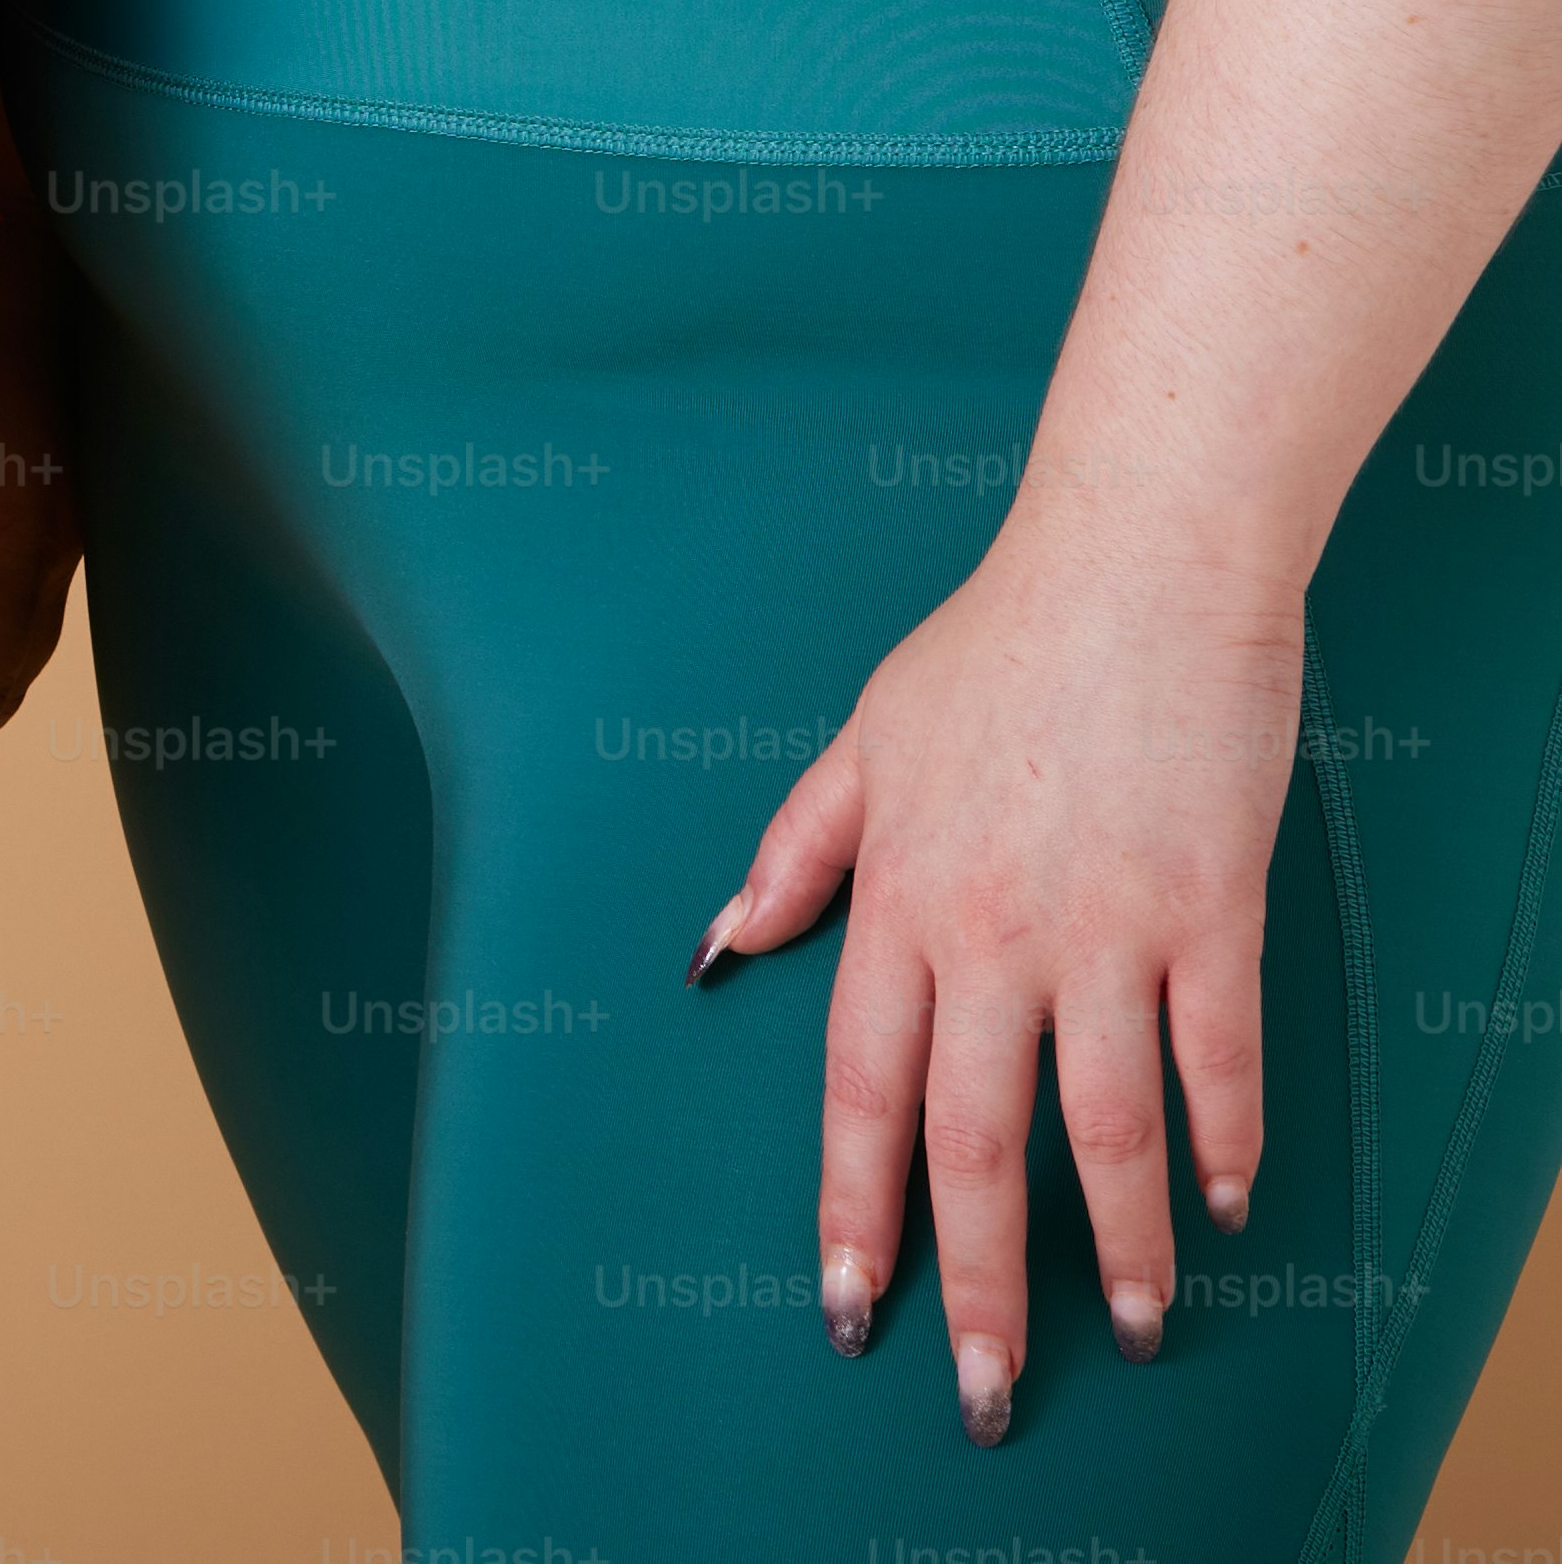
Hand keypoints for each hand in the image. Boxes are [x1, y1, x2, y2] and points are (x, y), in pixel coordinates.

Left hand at [694, 530, 1295, 1443]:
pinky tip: (1229, 1205)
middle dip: (976, 1278)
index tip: (852, 1304)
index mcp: (896, 898)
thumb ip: (796, 854)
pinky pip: (1219, 1057)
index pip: (856, 1089)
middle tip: (985, 1387)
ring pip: (1104, 1126)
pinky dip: (1226, 1141)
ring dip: (1117, 1243)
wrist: (1134, 565)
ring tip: (1133, 1326)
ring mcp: (1107, 928)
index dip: (851, 1211)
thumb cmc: (995, 645)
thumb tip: (723, 944)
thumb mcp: (861, 741)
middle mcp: (990, 932)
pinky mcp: (1212, 910)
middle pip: (971, 1139)